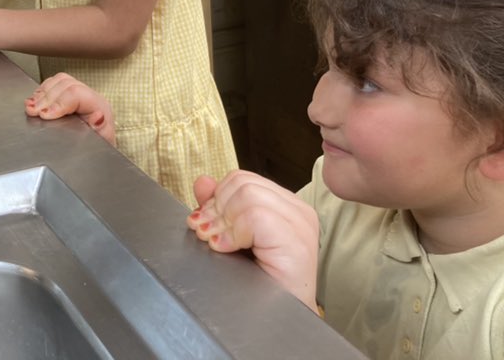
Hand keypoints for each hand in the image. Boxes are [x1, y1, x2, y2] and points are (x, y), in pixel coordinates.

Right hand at [25, 73, 115, 144]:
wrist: (97, 151)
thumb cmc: (99, 149)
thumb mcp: (101, 144)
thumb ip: (100, 131)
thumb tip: (98, 117)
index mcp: (99, 106)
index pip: (76, 94)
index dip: (57, 103)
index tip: (44, 115)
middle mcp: (89, 97)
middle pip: (65, 84)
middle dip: (45, 99)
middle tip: (34, 112)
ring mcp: (78, 94)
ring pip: (57, 82)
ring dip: (41, 94)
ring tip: (32, 107)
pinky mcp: (67, 96)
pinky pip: (52, 85)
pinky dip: (40, 93)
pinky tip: (33, 103)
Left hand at [188, 171, 318, 311]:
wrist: (279, 325)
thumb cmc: (258, 287)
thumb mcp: (231, 238)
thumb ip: (219, 208)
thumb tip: (202, 181)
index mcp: (286, 206)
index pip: (242, 179)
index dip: (217, 198)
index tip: (205, 222)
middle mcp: (298, 212)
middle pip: (242, 183)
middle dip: (216, 209)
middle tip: (208, 234)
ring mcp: (301, 225)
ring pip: (247, 195)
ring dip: (223, 223)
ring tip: (219, 245)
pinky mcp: (297, 241)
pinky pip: (255, 217)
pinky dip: (234, 234)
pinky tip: (229, 250)